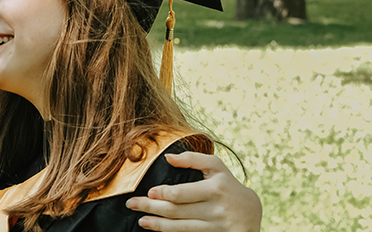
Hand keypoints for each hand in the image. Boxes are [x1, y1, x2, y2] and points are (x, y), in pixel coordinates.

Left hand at [128, 152, 261, 231]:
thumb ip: (193, 159)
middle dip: (151, 207)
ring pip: (180, 225)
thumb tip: (168, 157)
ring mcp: (213, 225)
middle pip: (177, 210)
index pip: (183, 194)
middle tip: (132, 203)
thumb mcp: (217, 168)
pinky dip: (169, 231)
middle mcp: (215, 209)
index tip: (149, 192)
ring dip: (157, 223)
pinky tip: (156, 227)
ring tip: (141, 220)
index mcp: (214, 189)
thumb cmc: (228, 186)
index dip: (163, 194)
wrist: (250, 214)